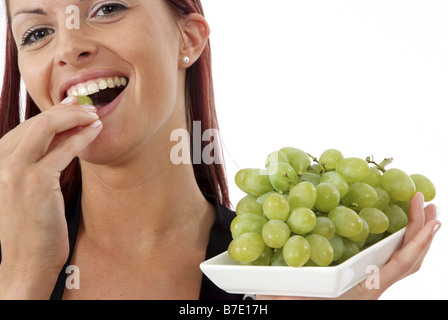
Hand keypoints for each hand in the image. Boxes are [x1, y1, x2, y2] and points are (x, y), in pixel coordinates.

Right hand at [0, 97, 101, 298]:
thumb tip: (60, 140)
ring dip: (74, 117)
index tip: (72, 107)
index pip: (26, 128)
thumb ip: (36, 165)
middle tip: (87, 107)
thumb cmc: (31, 230)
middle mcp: (1, 163)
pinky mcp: (35, 182)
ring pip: (46, 127)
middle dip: (65, 110)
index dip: (52, 114)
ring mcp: (15, 171)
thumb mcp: (26, 192)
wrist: (24, 264)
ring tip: (95, 115)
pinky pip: (63, 150)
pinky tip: (95, 131)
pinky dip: (82, 137)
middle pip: (35, 123)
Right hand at [257, 192, 440, 299]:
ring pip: (404, 263)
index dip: (418, 238)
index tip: (428, 213)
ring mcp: (371, 286)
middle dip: (424, 231)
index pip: (401, 263)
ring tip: (420, 213)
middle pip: (411, 261)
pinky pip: (391, 263)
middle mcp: (373, 287)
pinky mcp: (364, 284)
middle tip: (430, 204)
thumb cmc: (302, 304)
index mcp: (364, 289)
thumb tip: (266, 278)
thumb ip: (285, 289)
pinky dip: (400, 245)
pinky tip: (393, 233)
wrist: (301, 315)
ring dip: (416, 238)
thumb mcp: (296, 298)